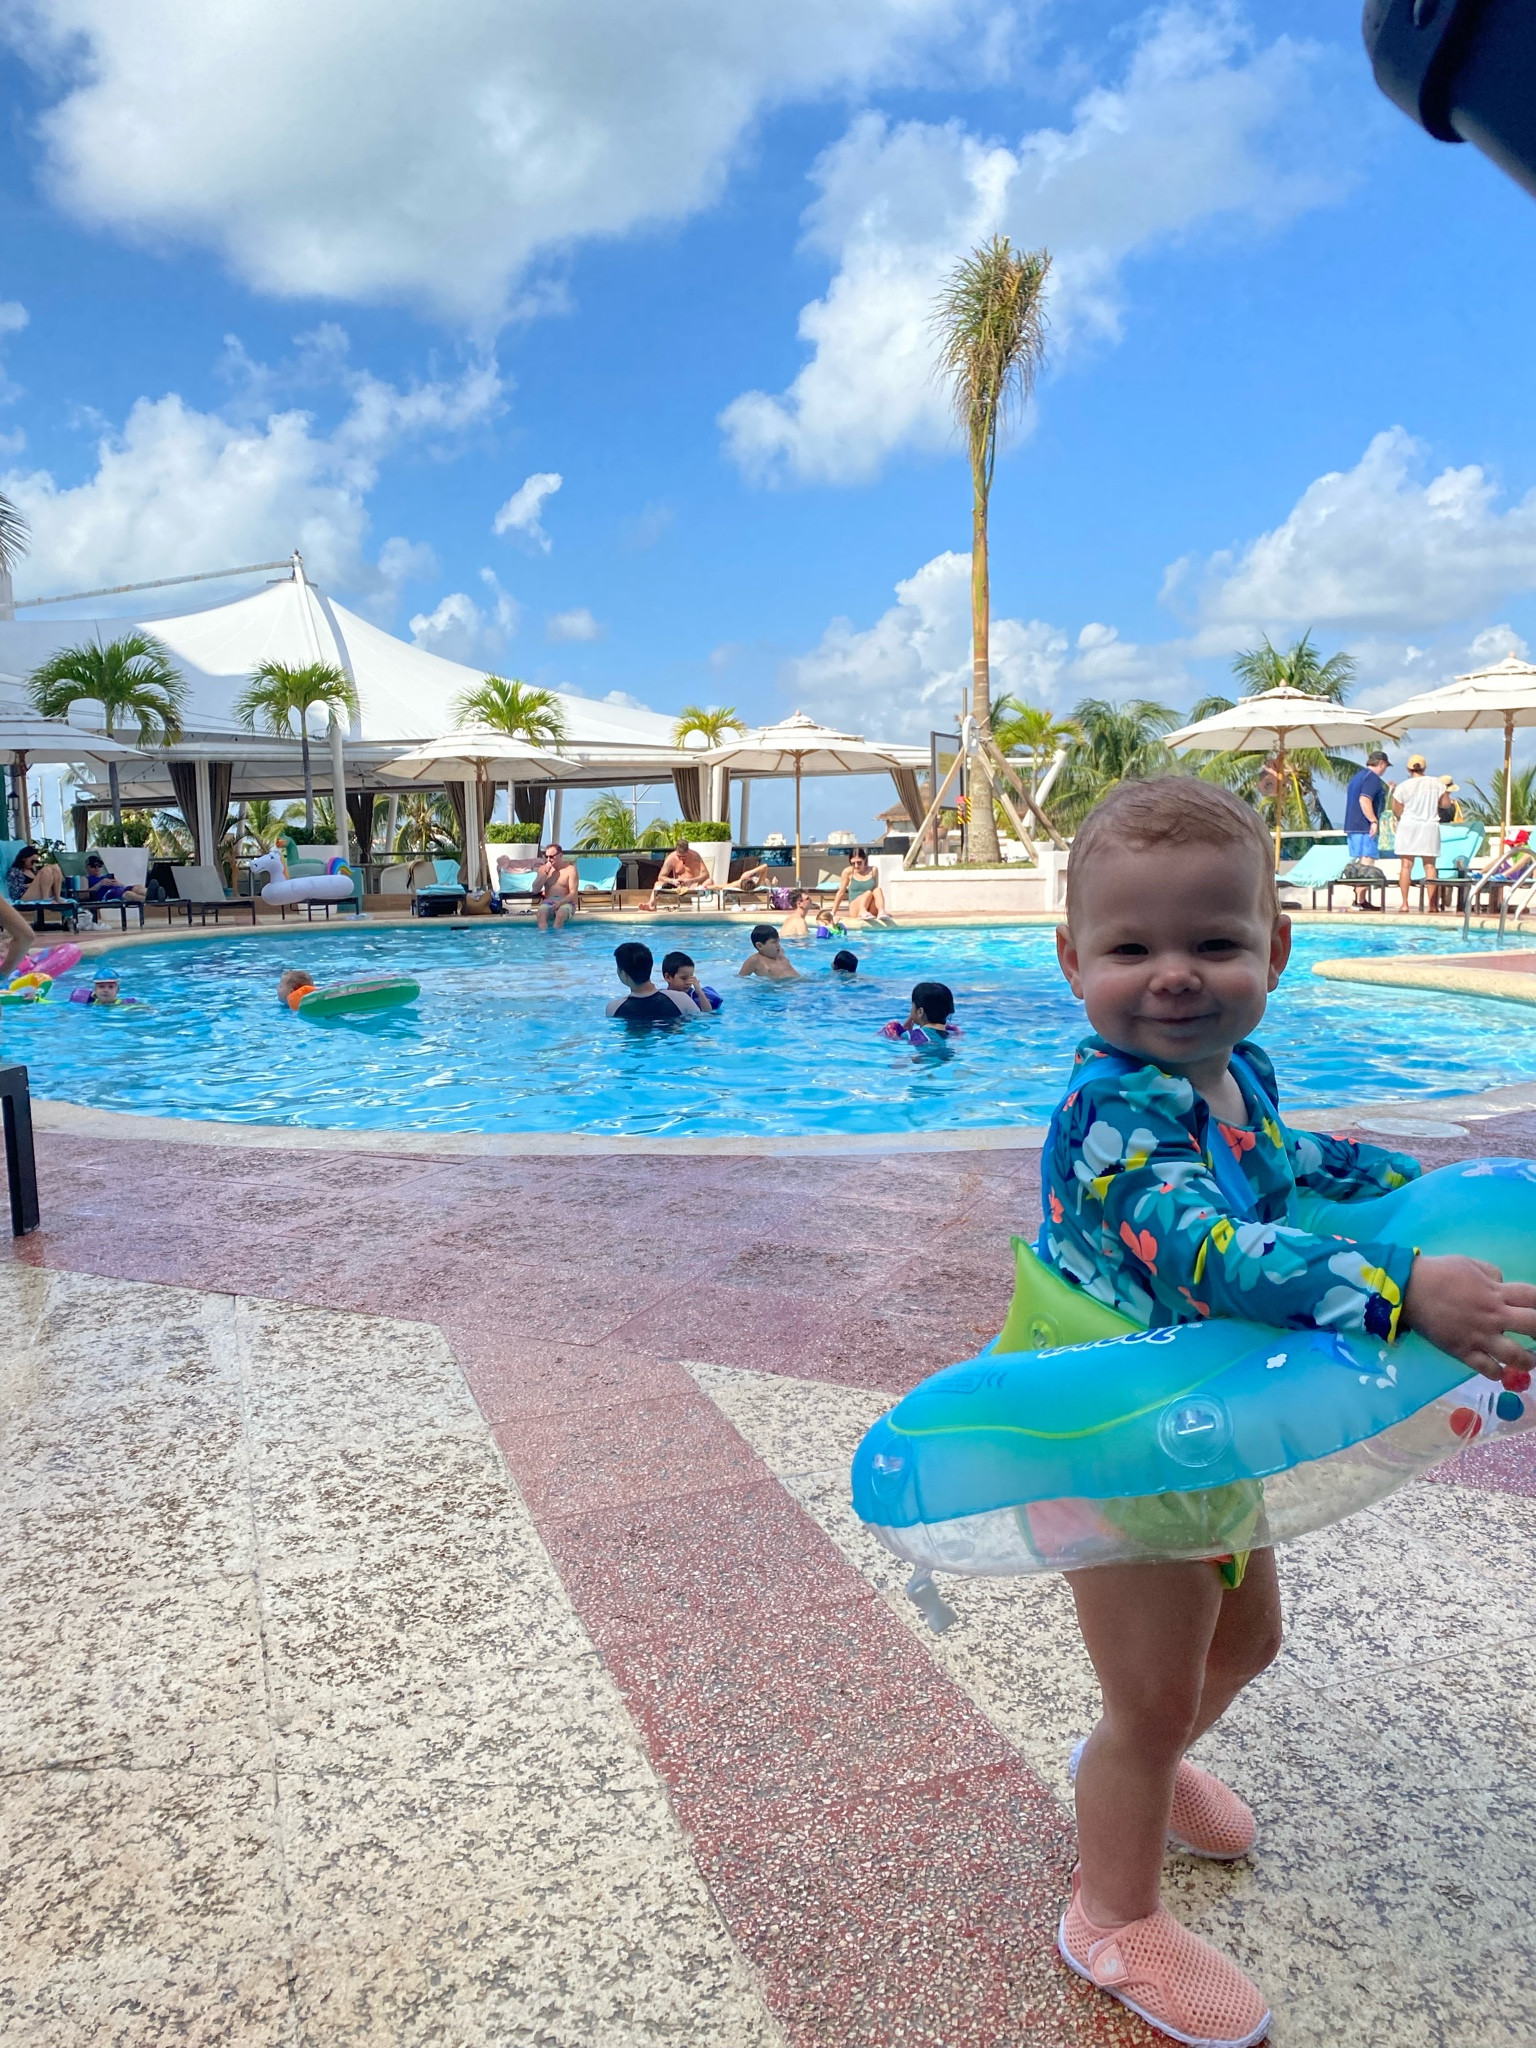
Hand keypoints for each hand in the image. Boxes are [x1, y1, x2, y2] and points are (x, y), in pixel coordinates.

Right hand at [1403, 1254, 1535, 1378]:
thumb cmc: (1439, 1272)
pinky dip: (1498, 1372)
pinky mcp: (1463, 1351)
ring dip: (1528, 1360)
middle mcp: (1494, 1315)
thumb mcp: (1471, 1264)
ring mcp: (1479, 1336)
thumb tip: (1503, 1286)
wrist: (1409, 1289)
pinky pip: (1487, 1369)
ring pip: (1515, 1355)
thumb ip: (1493, 1275)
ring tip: (1528, 1361)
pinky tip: (1499, 1369)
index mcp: (1496, 1292)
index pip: (1534, 1297)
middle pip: (1533, 1326)